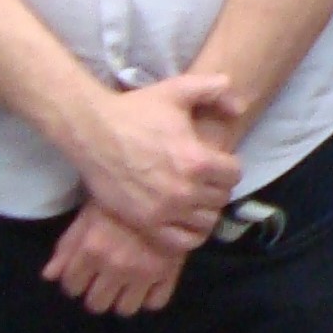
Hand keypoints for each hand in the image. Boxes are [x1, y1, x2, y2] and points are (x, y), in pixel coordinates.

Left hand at [44, 201, 190, 314]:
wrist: (163, 190)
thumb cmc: (120, 200)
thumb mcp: (88, 216)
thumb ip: (67, 246)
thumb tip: (49, 276)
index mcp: (92, 251)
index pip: (71, 287)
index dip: (74, 280)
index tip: (82, 274)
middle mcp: (116, 267)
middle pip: (96, 304)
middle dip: (96, 293)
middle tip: (103, 280)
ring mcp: (144, 273)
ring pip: (125, 309)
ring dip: (122, 298)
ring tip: (126, 284)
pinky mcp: (169, 273)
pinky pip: (156, 303)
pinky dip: (150, 297)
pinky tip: (148, 284)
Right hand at [68, 72, 240, 240]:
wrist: (91, 131)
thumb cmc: (135, 110)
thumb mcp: (178, 90)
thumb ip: (216, 90)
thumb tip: (241, 107)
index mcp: (198, 161)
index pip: (234, 175)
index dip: (229, 167)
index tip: (216, 162)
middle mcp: (184, 190)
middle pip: (221, 198)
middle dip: (217, 187)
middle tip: (205, 180)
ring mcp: (163, 210)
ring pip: (206, 222)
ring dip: (205, 210)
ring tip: (195, 198)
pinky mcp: (144, 223)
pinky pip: (181, 242)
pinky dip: (188, 234)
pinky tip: (183, 219)